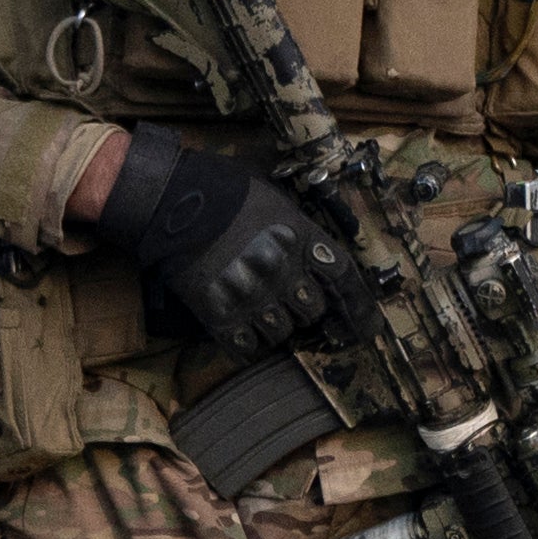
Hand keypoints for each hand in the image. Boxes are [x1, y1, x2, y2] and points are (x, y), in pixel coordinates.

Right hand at [87, 131, 352, 355]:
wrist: (171, 199)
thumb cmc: (226, 192)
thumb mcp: (278, 202)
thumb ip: (302, 233)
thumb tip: (319, 259)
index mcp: (302, 238)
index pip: (345, 280)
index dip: (360, 308)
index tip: (366, 329)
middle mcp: (281, 270)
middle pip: (312, 311)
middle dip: (306, 310)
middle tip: (288, 300)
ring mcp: (250, 293)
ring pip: (281, 332)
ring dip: (276, 326)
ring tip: (259, 309)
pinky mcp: (218, 311)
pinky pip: (245, 346)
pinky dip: (247, 343)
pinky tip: (241, 331)